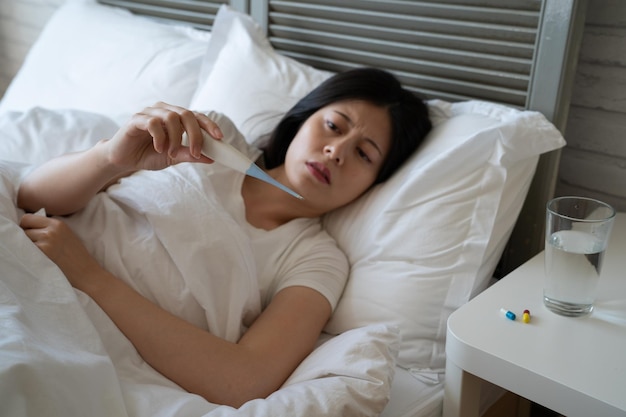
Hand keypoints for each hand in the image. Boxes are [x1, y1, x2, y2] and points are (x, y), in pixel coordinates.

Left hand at [20, 214, 99, 287]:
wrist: (86, 274)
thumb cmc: (76, 257)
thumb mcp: (66, 235)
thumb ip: (49, 229)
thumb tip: (25, 227)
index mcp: (57, 224)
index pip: (27, 218)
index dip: (25, 227)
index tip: (30, 235)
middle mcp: (51, 230)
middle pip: (22, 228)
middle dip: (25, 237)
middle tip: (36, 248)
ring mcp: (46, 242)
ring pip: (21, 240)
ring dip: (25, 247)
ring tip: (38, 255)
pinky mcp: (42, 253)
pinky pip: (24, 251)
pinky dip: (27, 256)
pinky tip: (38, 261)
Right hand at [106, 102, 222, 171]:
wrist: (124, 160)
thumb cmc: (149, 155)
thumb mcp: (173, 157)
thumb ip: (190, 155)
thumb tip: (211, 158)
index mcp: (175, 117)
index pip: (196, 116)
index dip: (209, 125)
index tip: (219, 138)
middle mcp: (164, 111)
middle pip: (187, 114)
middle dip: (195, 134)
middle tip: (195, 152)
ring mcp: (149, 113)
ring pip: (171, 117)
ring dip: (175, 138)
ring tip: (171, 153)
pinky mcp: (136, 119)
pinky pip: (153, 122)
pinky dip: (160, 137)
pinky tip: (159, 148)